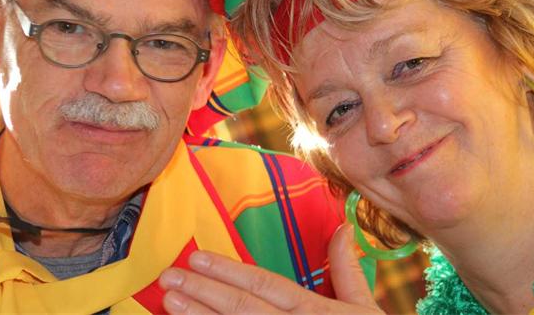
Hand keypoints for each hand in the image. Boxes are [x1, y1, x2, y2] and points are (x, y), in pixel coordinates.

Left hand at [159, 223, 383, 313]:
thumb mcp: (364, 310)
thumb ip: (347, 271)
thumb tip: (341, 228)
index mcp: (314, 312)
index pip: (265, 286)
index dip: (230, 272)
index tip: (197, 258)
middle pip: (242, 309)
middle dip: (203, 292)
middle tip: (169, 277)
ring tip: (170, 303)